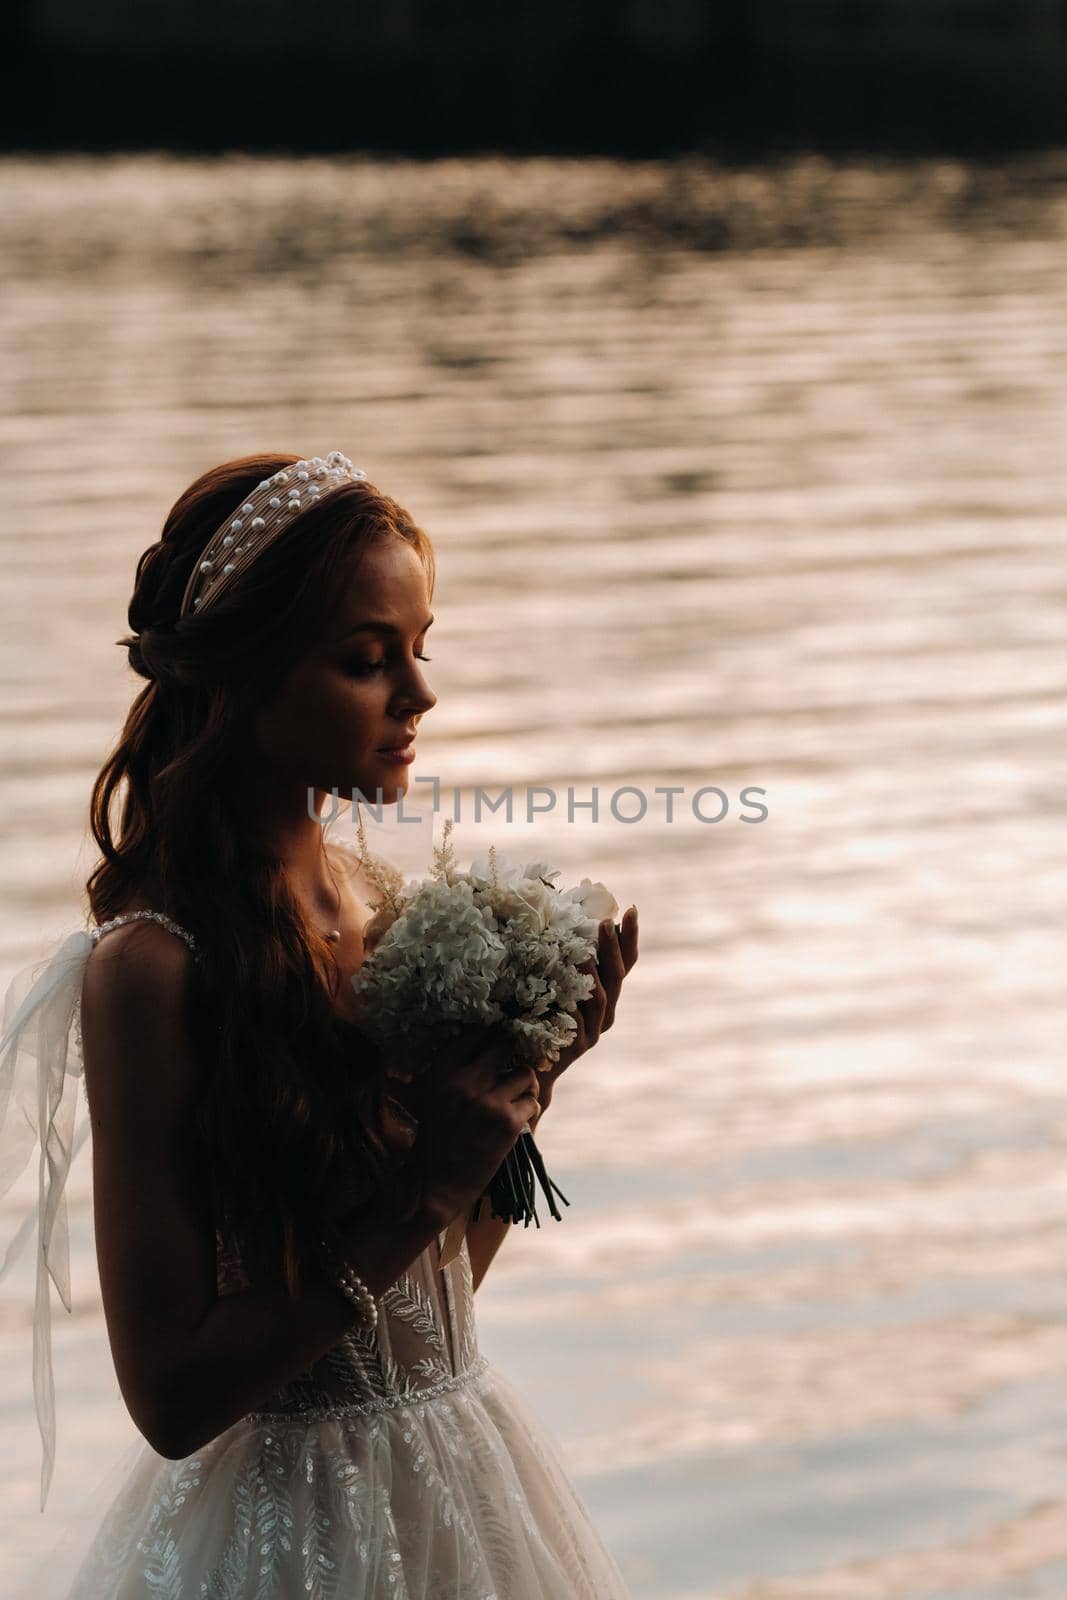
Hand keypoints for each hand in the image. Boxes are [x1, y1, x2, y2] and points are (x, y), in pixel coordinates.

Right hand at [395, 1025, 541, 1220]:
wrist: (435, 1183)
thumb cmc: (434, 1138)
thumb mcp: (431, 1094)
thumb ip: (453, 1070)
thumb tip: (485, 1044)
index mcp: (442, 1072)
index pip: (475, 1034)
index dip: (490, 1034)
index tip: (497, 1041)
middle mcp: (466, 1082)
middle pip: (504, 1046)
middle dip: (511, 1055)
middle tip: (510, 1067)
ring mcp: (489, 1102)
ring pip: (525, 1074)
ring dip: (524, 1085)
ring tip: (517, 1096)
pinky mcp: (508, 1124)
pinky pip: (532, 1102)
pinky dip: (528, 1109)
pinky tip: (517, 1119)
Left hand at [537, 905, 638, 1108]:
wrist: (532, 1065)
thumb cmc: (542, 1018)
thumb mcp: (556, 985)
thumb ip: (563, 961)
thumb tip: (559, 920)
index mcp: (605, 994)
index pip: (624, 962)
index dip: (629, 937)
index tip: (630, 909)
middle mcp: (606, 1012)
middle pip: (616, 977)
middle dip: (613, 949)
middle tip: (606, 923)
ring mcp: (593, 1030)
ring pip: (601, 1000)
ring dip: (594, 976)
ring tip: (583, 957)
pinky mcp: (577, 1047)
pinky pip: (579, 1027)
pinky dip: (576, 1012)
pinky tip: (568, 1001)